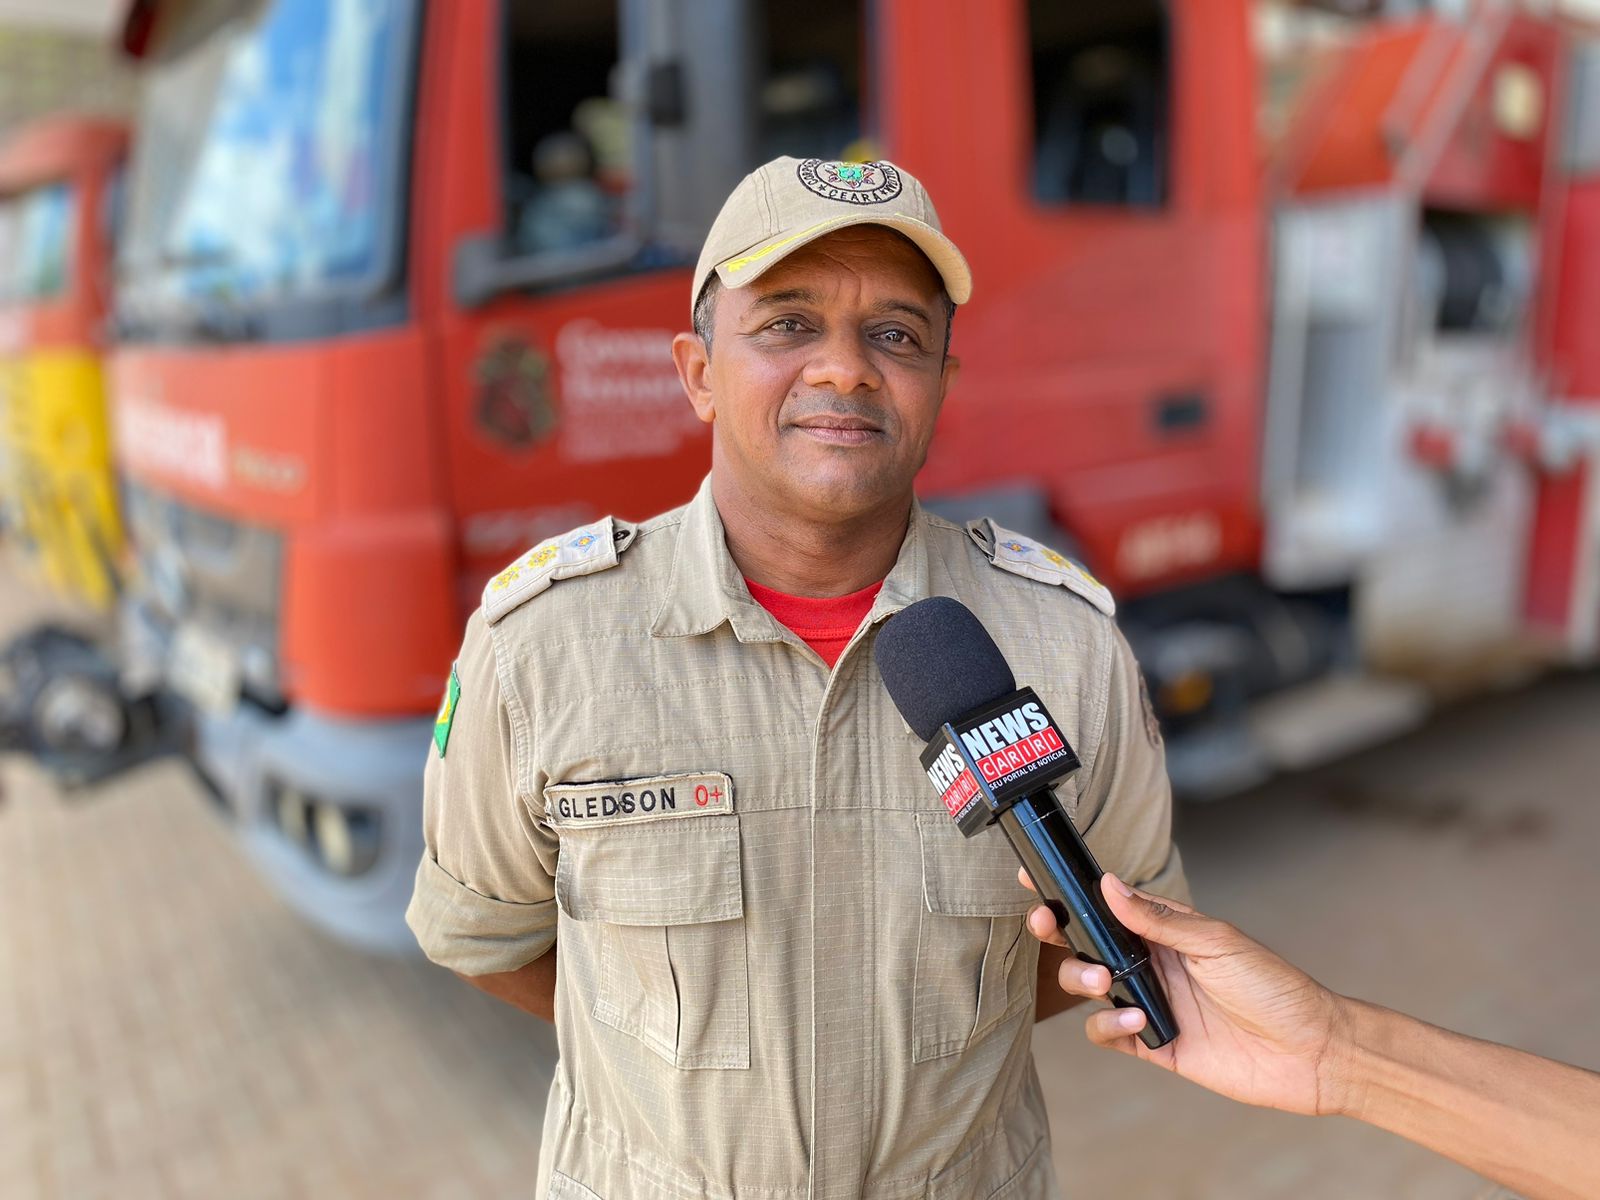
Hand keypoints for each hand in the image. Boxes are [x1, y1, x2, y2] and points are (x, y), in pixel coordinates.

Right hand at [1021, 869, 1349, 1115]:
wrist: (1312, 1052)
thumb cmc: (1275, 987)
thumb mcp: (1218, 942)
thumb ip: (1159, 919)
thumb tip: (1109, 885)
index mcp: (1164, 929)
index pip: (1106, 904)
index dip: (1068, 892)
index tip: (1032, 876)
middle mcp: (1150, 963)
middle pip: (1083, 942)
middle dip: (1056, 930)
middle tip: (1046, 924)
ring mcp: (1149, 1003)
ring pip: (1088, 986)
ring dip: (1081, 979)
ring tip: (1103, 983)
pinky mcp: (1153, 1045)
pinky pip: (1107, 1035)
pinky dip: (1109, 1027)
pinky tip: (1138, 1023)